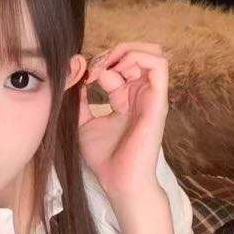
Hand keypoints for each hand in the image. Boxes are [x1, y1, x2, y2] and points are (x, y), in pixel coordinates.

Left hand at [77, 40, 168, 200]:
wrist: (119, 181)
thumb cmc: (105, 158)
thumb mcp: (83, 122)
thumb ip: (80, 100)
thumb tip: (75, 75)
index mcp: (126, 99)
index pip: (119, 65)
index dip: (99, 62)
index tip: (83, 77)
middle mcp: (140, 95)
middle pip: (138, 54)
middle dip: (115, 51)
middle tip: (96, 67)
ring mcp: (150, 97)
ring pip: (153, 53)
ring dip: (127, 51)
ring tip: (108, 66)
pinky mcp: (157, 102)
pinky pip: (159, 65)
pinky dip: (138, 57)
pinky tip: (118, 70)